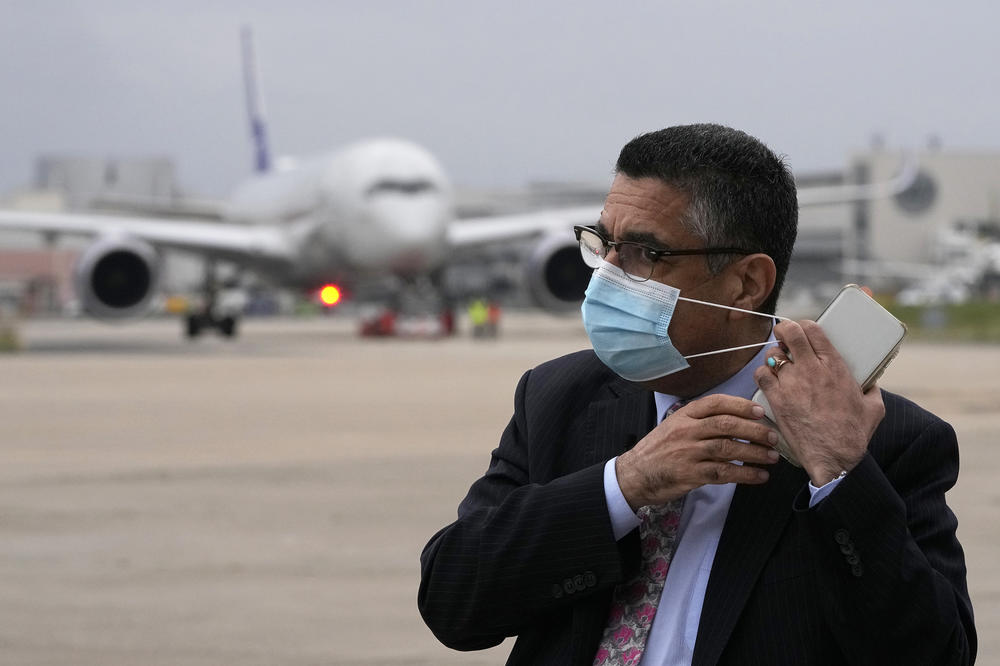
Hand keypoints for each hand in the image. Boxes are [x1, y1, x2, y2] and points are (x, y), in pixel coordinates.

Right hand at [615, 394, 779, 509]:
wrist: (636, 474)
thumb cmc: (658, 449)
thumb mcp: (674, 426)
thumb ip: (700, 421)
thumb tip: (736, 421)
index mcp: (684, 416)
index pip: (715, 403)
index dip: (740, 406)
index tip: (760, 411)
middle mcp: (686, 431)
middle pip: (726, 424)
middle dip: (754, 430)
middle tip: (773, 436)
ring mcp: (688, 452)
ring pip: (727, 448)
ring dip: (754, 453)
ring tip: (772, 457)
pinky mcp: (691, 474)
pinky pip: (723, 472)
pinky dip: (744, 474)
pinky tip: (759, 476)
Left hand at [753, 320, 885, 486]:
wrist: (833, 457)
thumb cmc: (854, 434)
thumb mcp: (874, 406)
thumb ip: (871, 388)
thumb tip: (870, 381)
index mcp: (835, 366)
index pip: (813, 330)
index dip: (804, 325)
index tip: (801, 329)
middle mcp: (812, 370)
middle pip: (790, 333)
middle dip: (784, 329)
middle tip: (783, 334)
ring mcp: (792, 384)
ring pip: (772, 354)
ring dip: (773, 355)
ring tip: (778, 362)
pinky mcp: (777, 399)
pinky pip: (761, 375)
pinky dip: (763, 373)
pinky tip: (769, 378)